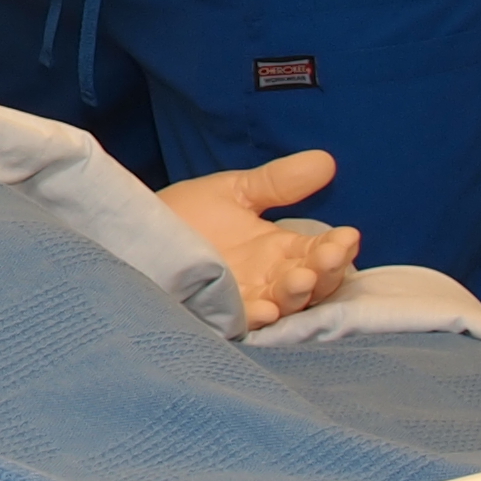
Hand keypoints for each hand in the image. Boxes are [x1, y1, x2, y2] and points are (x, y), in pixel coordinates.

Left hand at [158, 149, 361, 327]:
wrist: (133, 233)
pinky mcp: (218, 312)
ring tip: (302, 277)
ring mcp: (246, 297)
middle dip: (326, 270)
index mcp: (280, 250)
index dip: (337, 247)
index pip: (320, 252)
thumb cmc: (185, 216)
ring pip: (286, 303)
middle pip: (313, 281)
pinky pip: (244, 320)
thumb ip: (278, 182)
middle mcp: (270, 278)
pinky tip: (266, 307)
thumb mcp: (233, 192)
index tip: (348, 235)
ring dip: (297, 293)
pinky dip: (257, 315)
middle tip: (332, 255)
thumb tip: (326, 159)